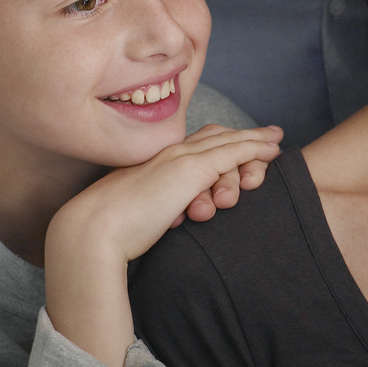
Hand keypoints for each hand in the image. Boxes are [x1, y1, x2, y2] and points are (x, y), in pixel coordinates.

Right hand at [56, 124, 282, 263]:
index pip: (194, 144)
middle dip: (244, 135)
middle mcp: (169, 154)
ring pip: (228, 143)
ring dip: (254, 145)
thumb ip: (155, 209)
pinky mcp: (193, 170)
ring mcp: (181, 159)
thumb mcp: (140, 215)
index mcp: (156, 163)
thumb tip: (163, 221)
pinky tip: (273, 149)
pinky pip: (234, 152)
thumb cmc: (110, 231)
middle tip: (270, 136)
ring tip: (273, 148)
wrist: (94, 230)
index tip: (238, 141)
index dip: (220, 140)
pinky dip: (255, 147)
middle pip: (215, 136)